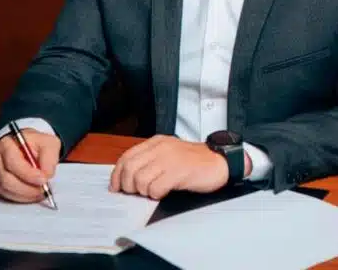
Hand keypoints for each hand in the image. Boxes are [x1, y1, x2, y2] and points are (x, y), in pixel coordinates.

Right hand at [0, 129, 60, 202]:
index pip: (13, 162)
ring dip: (25, 195)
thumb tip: (46, 175)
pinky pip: (5, 195)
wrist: (25, 145)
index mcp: (7, 144)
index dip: (28, 174)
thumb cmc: (35, 143)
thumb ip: (49, 158)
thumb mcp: (48, 143)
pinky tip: (32, 194)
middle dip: (28, 188)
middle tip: (44, 189)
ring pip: (6, 190)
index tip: (43, 179)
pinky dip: (21, 198)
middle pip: (6, 179)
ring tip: (40, 192)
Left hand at [109, 135, 230, 199]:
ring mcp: (170, 159)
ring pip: (140, 180)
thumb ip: (150, 160)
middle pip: (129, 169)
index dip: (117, 175)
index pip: (126, 157)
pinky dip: (156, 195)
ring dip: (143, 191)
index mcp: (156, 142)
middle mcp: (161, 148)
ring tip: (153, 192)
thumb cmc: (195, 161)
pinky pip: (156, 188)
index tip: (116, 187)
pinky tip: (164, 193)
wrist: (221, 161)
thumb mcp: (169, 153)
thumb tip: (127, 178)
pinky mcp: (179, 172)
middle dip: (128, 186)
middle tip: (136, 193)